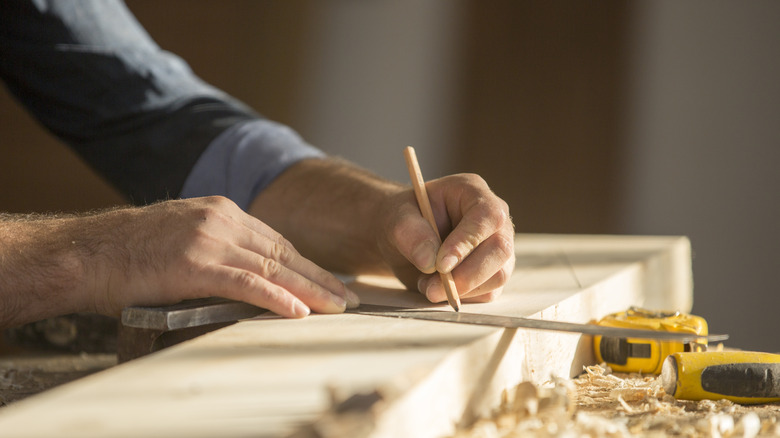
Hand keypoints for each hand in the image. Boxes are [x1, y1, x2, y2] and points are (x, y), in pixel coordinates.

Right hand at [83, 196, 357, 317]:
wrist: (87, 251)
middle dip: (319, 277)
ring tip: (336, 307)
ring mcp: (209, 240)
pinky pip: (246, 283)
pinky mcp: (195, 265)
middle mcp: (222, 220)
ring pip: (273, 267)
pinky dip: (276, 298)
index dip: (306, 264)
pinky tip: (298, 311)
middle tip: (348, 297)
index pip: (276, 241)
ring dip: (310, 289)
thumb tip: (247, 270)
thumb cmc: (130, 250)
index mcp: (222, 211)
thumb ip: (217, 246)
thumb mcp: (183, 235)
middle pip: (283, 252)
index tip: (329, 281)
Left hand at [376, 174, 514, 303]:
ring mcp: (497, 247)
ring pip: (498, 275)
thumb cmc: (403, 220)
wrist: (403, 239)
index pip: (487, 215)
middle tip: (432, 288)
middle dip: (467, 274)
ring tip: (427, 285)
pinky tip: (437, 288)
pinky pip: (488, 292)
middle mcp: (493, 220)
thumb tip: (430, 261)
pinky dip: (462, 297)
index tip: (441, 265)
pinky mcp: (492, 273)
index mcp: (472, 192)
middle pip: (500, 249)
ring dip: (462, 289)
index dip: (467, 241)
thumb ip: (410, 233)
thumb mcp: (396, 218)